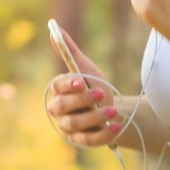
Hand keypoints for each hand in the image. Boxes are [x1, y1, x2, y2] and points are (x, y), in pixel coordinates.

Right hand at [46, 30, 122, 146]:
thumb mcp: (87, 69)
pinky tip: (115, 126)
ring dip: (95, 117)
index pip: (57, 88)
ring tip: (113, 111)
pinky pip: (89, 140)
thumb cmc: (95, 87)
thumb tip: (54, 29)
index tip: (81, 81)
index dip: (68, 85)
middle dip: (82, 100)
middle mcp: (59, 111)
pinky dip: (102, 134)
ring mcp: (68, 128)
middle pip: (62, 107)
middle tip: (101, 93)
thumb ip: (70, 52)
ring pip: (76, 124)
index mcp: (58, 92)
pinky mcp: (81, 141)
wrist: (113, 111)